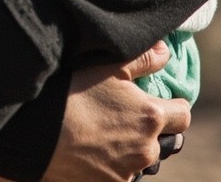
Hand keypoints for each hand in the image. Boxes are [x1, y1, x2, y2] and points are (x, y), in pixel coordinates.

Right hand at [0, 45, 187, 181]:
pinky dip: (114, 164)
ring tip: (109, 132)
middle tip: (132, 114)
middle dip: (155, 129)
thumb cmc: (72, 92)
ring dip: (134, 148)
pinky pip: (121, 175)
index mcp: (151, 116)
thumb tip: (167, 51)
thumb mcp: (108, 65)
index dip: (174, 104)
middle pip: (166, 141)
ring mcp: (127, 172)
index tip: (161, 98)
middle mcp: (146, 149)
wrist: (37, 132)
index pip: (183, 115)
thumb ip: (144, 57)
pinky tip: (93, 148)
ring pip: (142, 160)